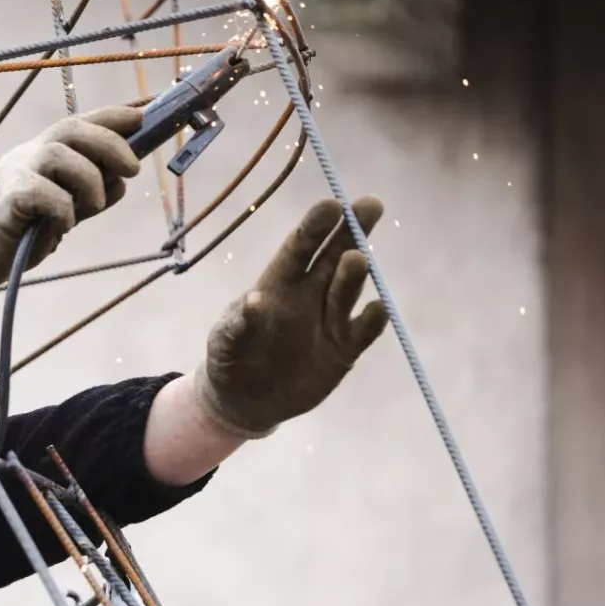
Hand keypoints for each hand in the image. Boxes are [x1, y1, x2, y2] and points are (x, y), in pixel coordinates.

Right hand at [0, 106, 141, 306]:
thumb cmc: (19, 228)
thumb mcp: (64, 208)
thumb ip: (90, 192)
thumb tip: (122, 179)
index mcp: (44, 153)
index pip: (80, 122)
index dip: (113, 115)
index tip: (143, 115)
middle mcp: (29, 155)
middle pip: (71, 128)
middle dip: (110, 143)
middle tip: (133, 169)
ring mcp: (15, 174)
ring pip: (60, 155)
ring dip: (89, 181)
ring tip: (89, 208)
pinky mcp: (5, 201)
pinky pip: (43, 194)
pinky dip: (63, 210)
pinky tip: (60, 228)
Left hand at [194, 196, 389, 438]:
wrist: (245, 401)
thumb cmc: (230, 358)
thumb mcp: (226, 342)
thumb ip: (238, 324)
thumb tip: (254, 300)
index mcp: (279, 283)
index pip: (300, 247)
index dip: (315, 226)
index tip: (332, 205)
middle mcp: (309, 294)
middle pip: (335, 256)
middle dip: (352, 230)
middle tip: (370, 204)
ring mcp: (329, 320)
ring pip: (348, 289)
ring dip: (354, 274)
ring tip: (357, 259)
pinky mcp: (343, 350)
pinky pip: (363, 331)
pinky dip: (372, 320)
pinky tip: (378, 307)